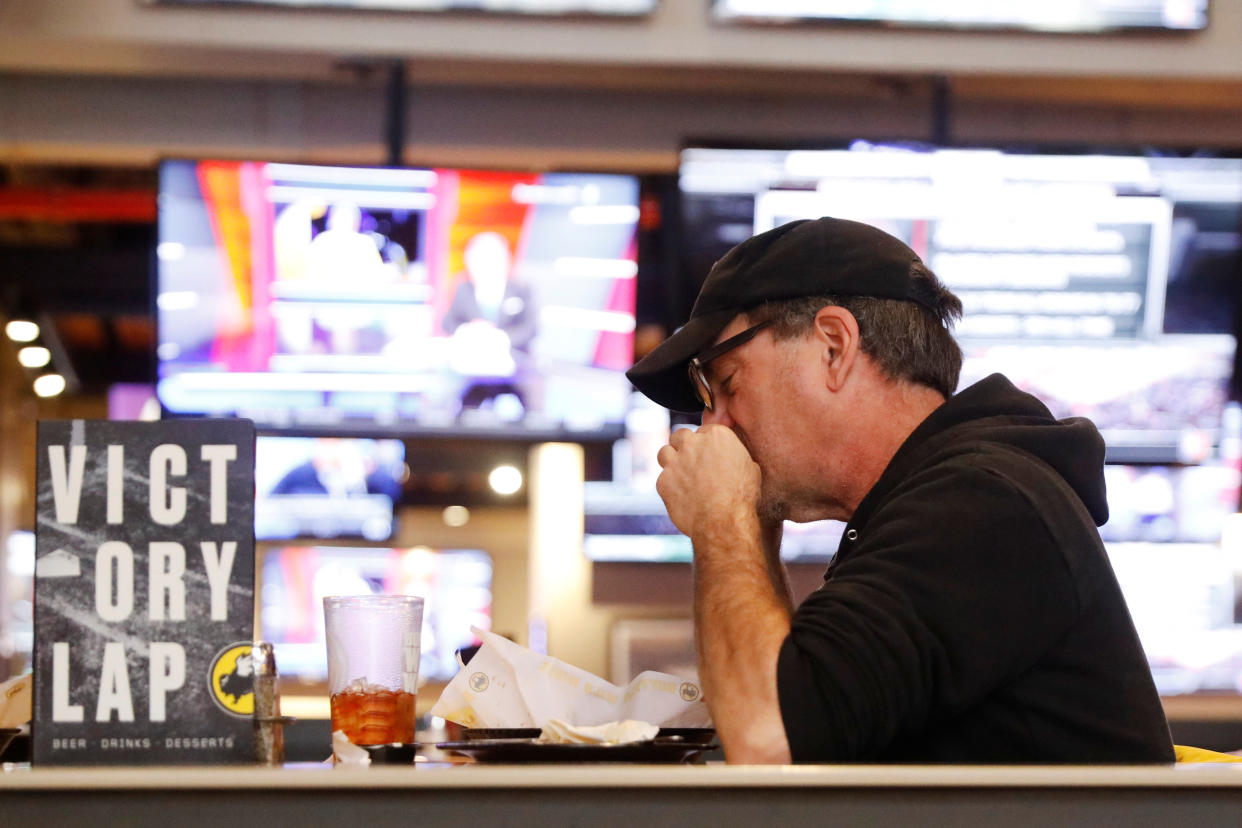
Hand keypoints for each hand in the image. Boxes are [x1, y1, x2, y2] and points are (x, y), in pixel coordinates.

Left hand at [655, 424, 761, 538]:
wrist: (723, 521)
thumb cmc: (742, 496)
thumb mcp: (750, 468)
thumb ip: (735, 456)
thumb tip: (732, 459)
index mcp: (717, 436)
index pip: (704, 431)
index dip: (705, 445)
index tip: (708, 455)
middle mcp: (692, 443)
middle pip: (681, 436)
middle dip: (684, 446)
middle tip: (692, 462)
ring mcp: (674, 461)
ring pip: (665, 452)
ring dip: (671, 461)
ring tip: (681, 475)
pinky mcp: (663, 480)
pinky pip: (662, 478)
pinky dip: (669, 486)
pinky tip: (680, 496)